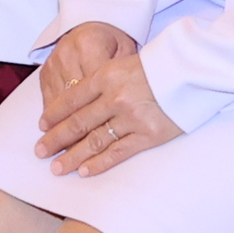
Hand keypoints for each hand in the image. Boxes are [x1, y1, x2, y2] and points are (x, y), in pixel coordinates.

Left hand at [34, 22, 181, 177]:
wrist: (193, 68)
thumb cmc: (159, 64)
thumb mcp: (125, 61)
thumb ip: (102, 80)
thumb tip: (76, 102)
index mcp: (107, 75)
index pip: (72, 98)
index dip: (54, 114)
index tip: (42, 126)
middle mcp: (115, 97)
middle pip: (78, 122)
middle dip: (56, 138)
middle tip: (40, 152)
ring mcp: (132, 117)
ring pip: (94, 140)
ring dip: (72, 156)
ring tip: (57, 168)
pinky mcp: (149, 134)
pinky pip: (118, 152)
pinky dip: (99, 163)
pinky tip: (85, 171)